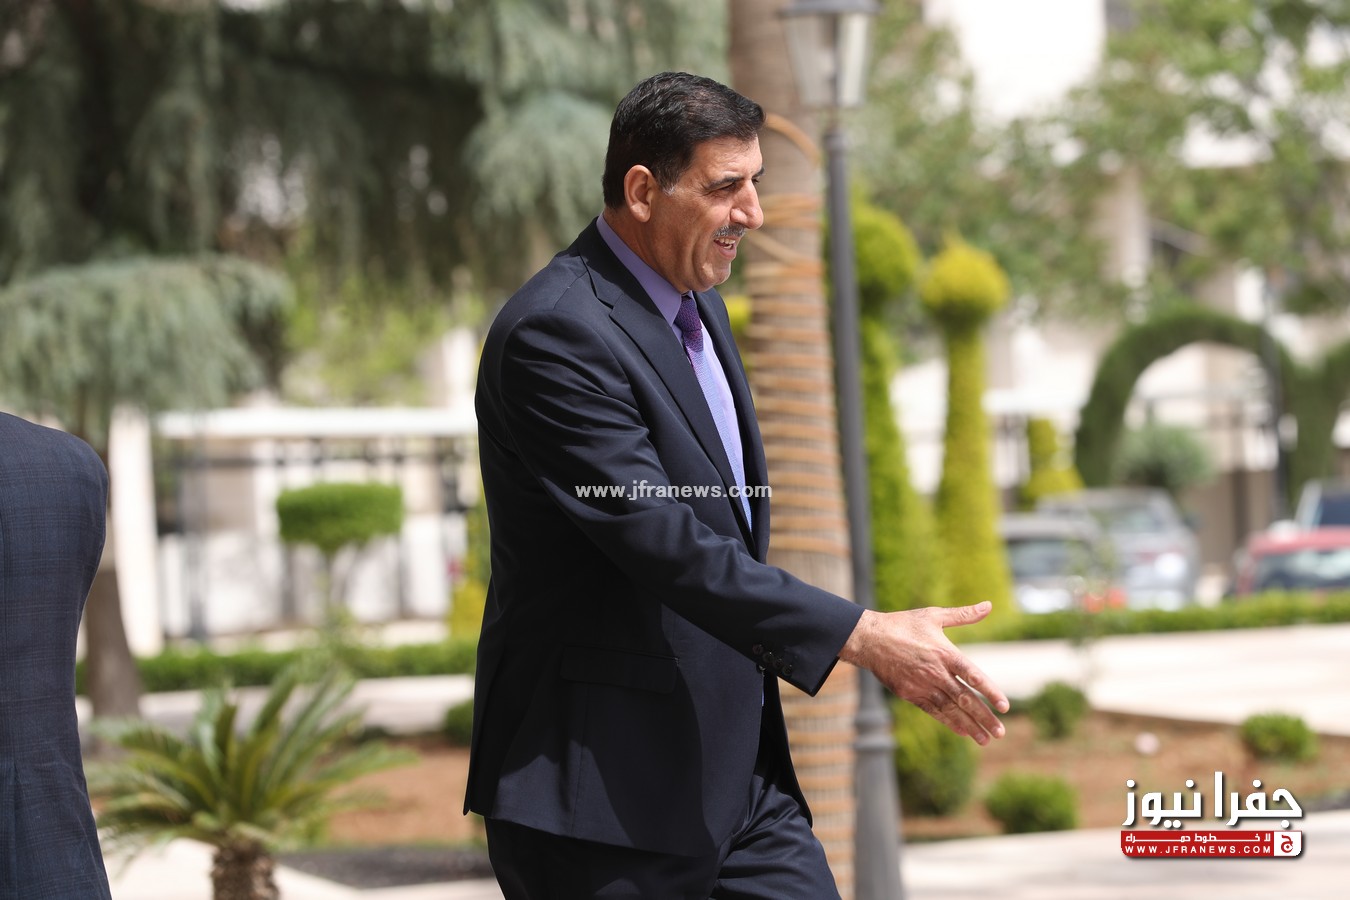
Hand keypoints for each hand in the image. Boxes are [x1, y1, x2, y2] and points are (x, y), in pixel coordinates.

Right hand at [839, 602, 1008, 744]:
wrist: (869, 639)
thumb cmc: (902, 624)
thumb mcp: (933, 616)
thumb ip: (963, 614)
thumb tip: (988, 605)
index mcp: (945, 653)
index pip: (973, 676)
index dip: (990, 692)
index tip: (1005, 707)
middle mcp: (936, 673)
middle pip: (964, 699)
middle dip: (984, 717)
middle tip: (1000, 733)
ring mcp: (922, 685)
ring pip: (950, 709)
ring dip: (969, 726)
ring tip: (985, 740)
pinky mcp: (910, 694)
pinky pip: (933, 711)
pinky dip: (948, 721)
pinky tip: (962, 731)